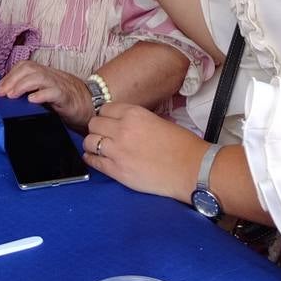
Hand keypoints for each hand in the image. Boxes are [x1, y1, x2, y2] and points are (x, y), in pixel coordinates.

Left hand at [0, 61, 93, 129]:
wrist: (92, 106)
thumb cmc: (67, 102)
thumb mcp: (46, 95)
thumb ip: (31, 92)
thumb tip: (9, 96)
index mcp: (45, 74)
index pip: (25, 66)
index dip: (10, 75)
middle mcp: (51, 76)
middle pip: (29, 68)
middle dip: (12, 79)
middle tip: (1, 93)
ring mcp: (59, 85)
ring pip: (39, 77)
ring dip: (23, 85)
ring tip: (12, 95)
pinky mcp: (67, 96)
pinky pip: (54, 92)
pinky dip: (41, 94)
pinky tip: (31, 100)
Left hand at [84, 104, 205, 202]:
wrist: (191, 169)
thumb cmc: (181, 145)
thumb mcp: (158, 120)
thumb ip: (136, 120)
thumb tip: (123, 123)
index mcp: (133, 114)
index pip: (105, 109)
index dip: (106, 116)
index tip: (109, 123)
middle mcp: (122, 129)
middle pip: (93, 124)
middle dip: (97, 129)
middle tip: (103, 136)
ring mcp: (117, 150)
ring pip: (89, 141)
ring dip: (92, 144)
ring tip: (99, 148)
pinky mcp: (117, 171)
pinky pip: (93, 161)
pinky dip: (91, 159)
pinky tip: (96, 159)